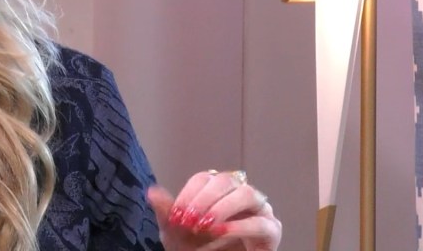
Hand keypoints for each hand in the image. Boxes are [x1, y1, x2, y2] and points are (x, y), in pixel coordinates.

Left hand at [147, 170, 280, 250]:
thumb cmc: (197, 249)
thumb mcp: (177, 233)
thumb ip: (167, 213)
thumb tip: (152, 191)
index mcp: (216, 190)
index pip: (203, 178)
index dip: (189, 194)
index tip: (175, 215)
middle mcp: (238, 195)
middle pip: (225, 180)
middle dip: (204, 199)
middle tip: (188, 220)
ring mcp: (258, 210)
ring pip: (247, 193)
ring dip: (222, 208)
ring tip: (204, 226)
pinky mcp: (271, 231)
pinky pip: (261, 222)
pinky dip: (239, 226)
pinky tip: (221, 233)